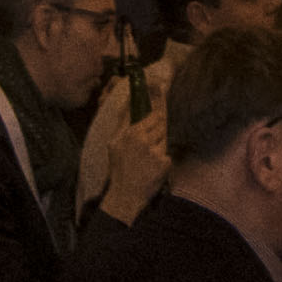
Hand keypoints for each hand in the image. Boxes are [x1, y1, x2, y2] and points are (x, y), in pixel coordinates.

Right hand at [100, 102, 167, 219]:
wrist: (125, 197)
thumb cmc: (119, 169)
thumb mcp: (114, 144)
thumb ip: (123, 123)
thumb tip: (129, 105)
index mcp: (131, 133)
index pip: (148, 111)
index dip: (157, 97)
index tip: (160, 85)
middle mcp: (143, 140)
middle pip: (160, 121)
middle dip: (160, 122)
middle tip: (157, 127)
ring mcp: (155, 151)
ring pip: (164, 136)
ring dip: (159, 142)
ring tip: (146, 157)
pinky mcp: (164, 163)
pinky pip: (167, 154)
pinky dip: (162, 160)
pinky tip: (152, 169)